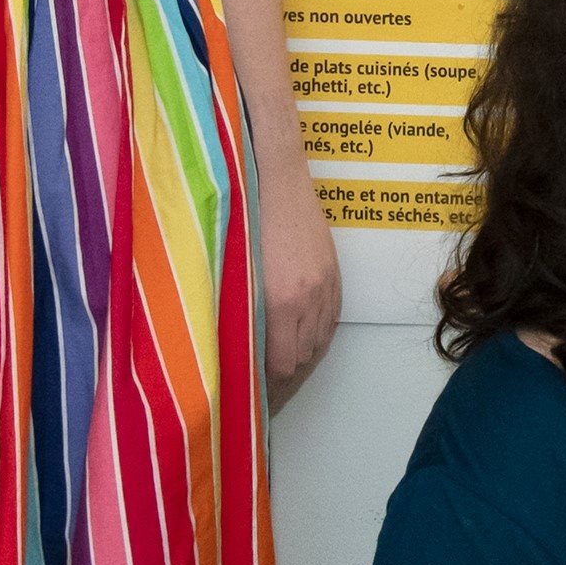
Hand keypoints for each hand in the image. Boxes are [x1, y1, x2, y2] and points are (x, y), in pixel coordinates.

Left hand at [254, 160, 340, 404]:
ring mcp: (325, 284)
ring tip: (279, 355)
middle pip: (302, 357)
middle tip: (261, 376)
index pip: (281, 364)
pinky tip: (300, 329)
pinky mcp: (333, 272)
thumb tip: (234, 347)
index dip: (268, 381)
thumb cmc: (240, 218)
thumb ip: (237, 313)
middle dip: (283, 371)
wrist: (273, 176)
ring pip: (320, 339)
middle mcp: (308, 298)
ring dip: (301, 351)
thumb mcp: (232, 272)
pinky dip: (316, 330)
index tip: (252, 388)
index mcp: (278, 302)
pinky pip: (332, 317)